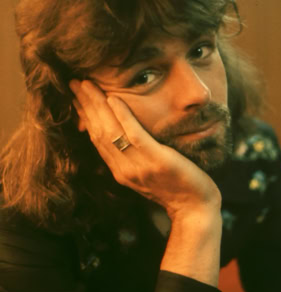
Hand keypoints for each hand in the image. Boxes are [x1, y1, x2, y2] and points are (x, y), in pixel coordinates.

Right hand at [69, 80, 221, 221]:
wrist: (195, 209)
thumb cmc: (176, 188)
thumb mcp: (147, 174)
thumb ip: (133, 157)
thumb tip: (124, 138)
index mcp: (121, 171)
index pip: (97, 139)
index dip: (85, 116)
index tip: (76, 96)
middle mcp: (124, 169)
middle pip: (99, 132)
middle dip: (85, 106)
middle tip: (75, 82)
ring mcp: (139, 166)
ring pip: (111, 132)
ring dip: (97, 106)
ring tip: (87, 85)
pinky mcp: (157, 160)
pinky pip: (135, 136)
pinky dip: (123, 116)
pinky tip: (114, 99)